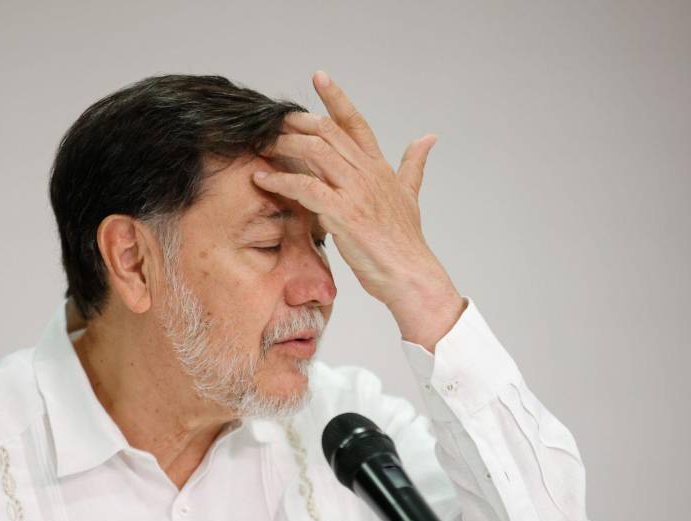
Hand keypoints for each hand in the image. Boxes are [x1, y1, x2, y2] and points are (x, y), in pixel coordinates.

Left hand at [253, 70, 465, 349]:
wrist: (410, 274)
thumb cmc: (405, 242)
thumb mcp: (410, 195)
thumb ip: (413, 164)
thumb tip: (428, 137)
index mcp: (380, 167)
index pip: (356, 123)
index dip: (336, 98)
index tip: (318, 77)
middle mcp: (368, 173)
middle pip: (328, 132)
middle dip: (297, 123)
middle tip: (272, 122)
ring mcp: (356, 191)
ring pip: (315, 153)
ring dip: (284, 147)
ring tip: (262, 148)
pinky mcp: (343, 213)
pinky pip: (306, 188)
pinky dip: (281, 182)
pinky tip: (262, 180)